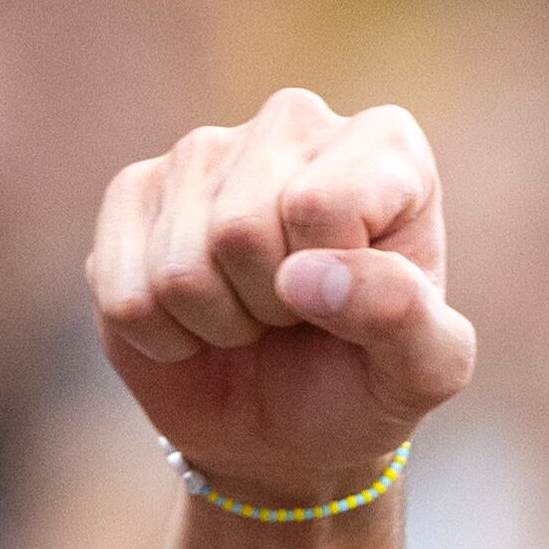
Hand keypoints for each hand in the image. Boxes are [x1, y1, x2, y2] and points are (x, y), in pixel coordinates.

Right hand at [90, 88, 474, 505]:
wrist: (285, 426)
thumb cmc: (364, 380)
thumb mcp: (423, 371)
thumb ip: (404, 318)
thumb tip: (306, 276)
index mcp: (385, 145)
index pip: (322, 207)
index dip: (330, 287)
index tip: (351, 302)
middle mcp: (293, 122)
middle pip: (240, 231)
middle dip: (268, 308)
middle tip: (296, 317)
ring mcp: (203, 150)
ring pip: (180, 268)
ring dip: (216, 324)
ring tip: (252, 317)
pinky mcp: (133, 191)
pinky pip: (125, 293)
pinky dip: (160, 337)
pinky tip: (195, 319)